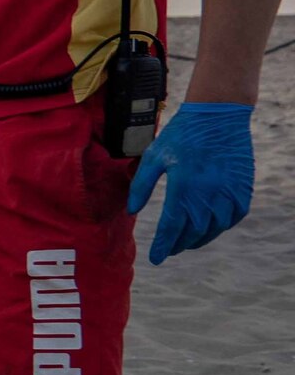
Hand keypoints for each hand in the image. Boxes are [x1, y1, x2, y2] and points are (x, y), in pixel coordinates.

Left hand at [128, 100, 253, 262]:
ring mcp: (229, 192)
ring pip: (215, 228)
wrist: (219, 115)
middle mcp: (209, 193)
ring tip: (186, 242)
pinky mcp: (243, 188)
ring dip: (200, 239)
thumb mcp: (154, 156)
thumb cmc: (181, 135)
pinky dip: (221, 226)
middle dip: (179, 244)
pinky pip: (234, 216)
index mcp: (184, 187)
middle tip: (169, 250)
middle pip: (194, 231)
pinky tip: (210, 227)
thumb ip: (141, 185)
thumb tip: (132, 211)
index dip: (163, 245)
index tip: (156, 259)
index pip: (172, 227)